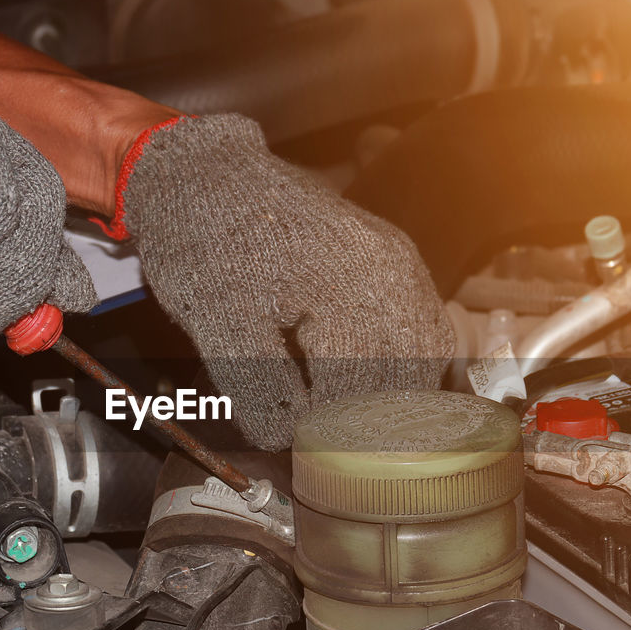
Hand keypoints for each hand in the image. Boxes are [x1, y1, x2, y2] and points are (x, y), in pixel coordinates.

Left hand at [114, 114, 455, 449]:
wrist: (203, 171)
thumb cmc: (205, 238)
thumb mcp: (217, 322)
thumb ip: (257, 389)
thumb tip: (287, 440)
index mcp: (352, 287)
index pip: (366, 390)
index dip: (338, 435)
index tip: (306, 458)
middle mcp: (393, 273)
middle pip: (410, 378)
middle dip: (373, 423)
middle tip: (334, 453)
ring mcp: (399, 263)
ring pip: (426, 355)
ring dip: (395, 397)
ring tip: (352, 427)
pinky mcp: (392, 262)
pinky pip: (422, 327)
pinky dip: (403, 366)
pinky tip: (370, 389)